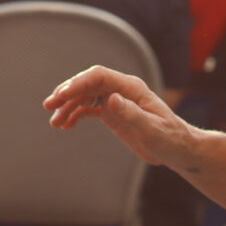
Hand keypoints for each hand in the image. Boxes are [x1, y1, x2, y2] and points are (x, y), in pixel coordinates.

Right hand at [42, 65, 191, 167]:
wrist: (177, 148)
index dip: (78, 82)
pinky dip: (75, 114)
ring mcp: (116, 100)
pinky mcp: (113, 112)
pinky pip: (89, 109)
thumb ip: (132, 114)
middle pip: (88, 83)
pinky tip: (65, 125)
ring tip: (54, 122)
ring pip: (85, 96)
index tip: (61, 95)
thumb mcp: (152, 129)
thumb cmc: (169, 138)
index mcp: (131, 87)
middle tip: (49, 105)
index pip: (99, 76)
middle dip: (67, 92)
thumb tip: (111, 99)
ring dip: (68, 106)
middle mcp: (121, 89)